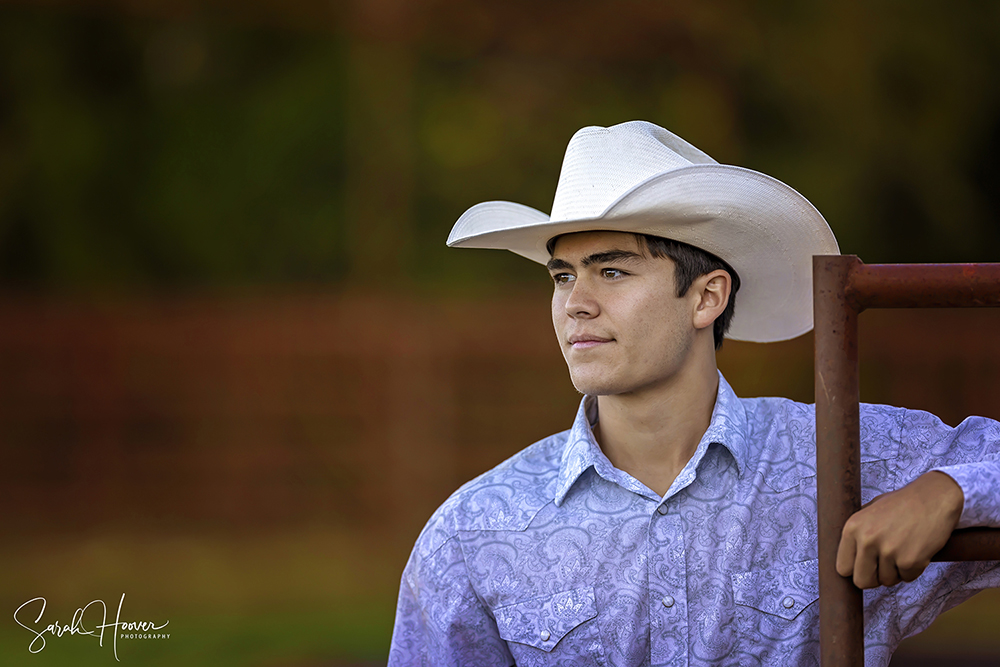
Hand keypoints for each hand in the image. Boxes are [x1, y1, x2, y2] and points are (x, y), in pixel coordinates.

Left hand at [836, 471, 963, 588]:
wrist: (934, 497)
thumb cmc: (902, 504)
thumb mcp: (870, 510)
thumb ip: (857, 533)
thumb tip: (847, 557)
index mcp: (852, 528)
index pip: (842, 568)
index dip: (855, 570)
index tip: (865, 567)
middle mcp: (867, 540)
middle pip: (861, 582)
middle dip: (874, 578)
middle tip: (884, 566)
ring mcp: (888, 551)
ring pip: (886, 581)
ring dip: (896, 571)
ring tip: (903, 550)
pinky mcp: (910, 560)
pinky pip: (907, 578)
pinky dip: (913, 570)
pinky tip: (916, 550)